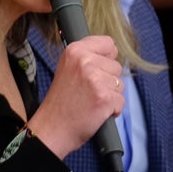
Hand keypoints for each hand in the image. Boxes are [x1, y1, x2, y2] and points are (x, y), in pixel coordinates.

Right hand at [28, 35, 124, 157]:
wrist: (52, 127)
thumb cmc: (60, 102)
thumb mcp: (67, 68)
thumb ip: (87, 57)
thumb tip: (113, 51)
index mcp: (75, 51)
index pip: (108, 44)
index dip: (106, 59)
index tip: (95, 70)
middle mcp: (85, 61)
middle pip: (117, 66)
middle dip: (107, 80)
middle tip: (88, 91)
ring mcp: (95, 79)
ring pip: (120, 84)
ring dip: (110, 95)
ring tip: (90, 101)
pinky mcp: (104, 98)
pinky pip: (121, 101)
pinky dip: (112, 110)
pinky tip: (95, 111)